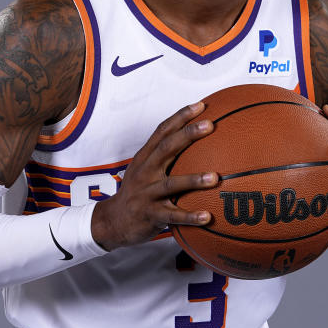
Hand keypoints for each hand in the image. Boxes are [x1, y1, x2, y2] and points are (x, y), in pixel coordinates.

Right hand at [91, 102, 217, 250]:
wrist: (113, 222)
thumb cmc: (137, 193)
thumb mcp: (145, 170)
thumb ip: (166, 156)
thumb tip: (197, 142)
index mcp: (145, 158)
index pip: (162, 131)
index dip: (180, 117)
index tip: (201, 105)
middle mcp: (144, 172)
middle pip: (166, 148)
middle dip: (187, 135)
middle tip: (210, 125)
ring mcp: (146, 194)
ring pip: (171, 184)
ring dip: (193, 180)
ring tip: (215, 177)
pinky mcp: (150, 215)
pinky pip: (172, 216)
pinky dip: (189, 216)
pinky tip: (207, 217)